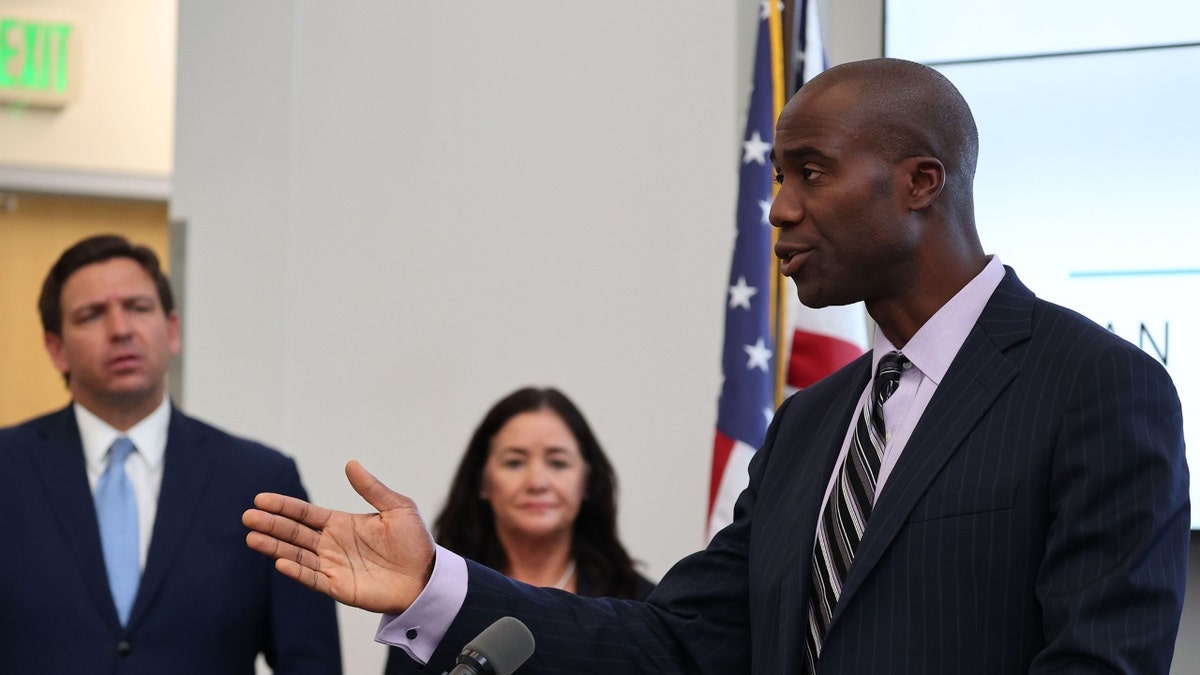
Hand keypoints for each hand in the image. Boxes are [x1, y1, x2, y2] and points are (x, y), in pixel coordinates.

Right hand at [243, 460, 434, 613]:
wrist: (427, 577)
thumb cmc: (414, 542)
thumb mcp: (397, 508)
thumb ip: (372, 489)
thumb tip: (350, 463)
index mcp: (342, 523)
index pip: (306, 513)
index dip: (284, 506)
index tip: (261, 499)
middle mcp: (332, 544)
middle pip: (294, 532)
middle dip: (272, 524)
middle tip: (248, 516)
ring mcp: (333, 566)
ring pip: (296, 555)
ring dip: (274, 547)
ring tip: (252, 537)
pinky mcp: (339, 586)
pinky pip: (312, 578)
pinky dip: (296, 571)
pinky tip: (280, 562)